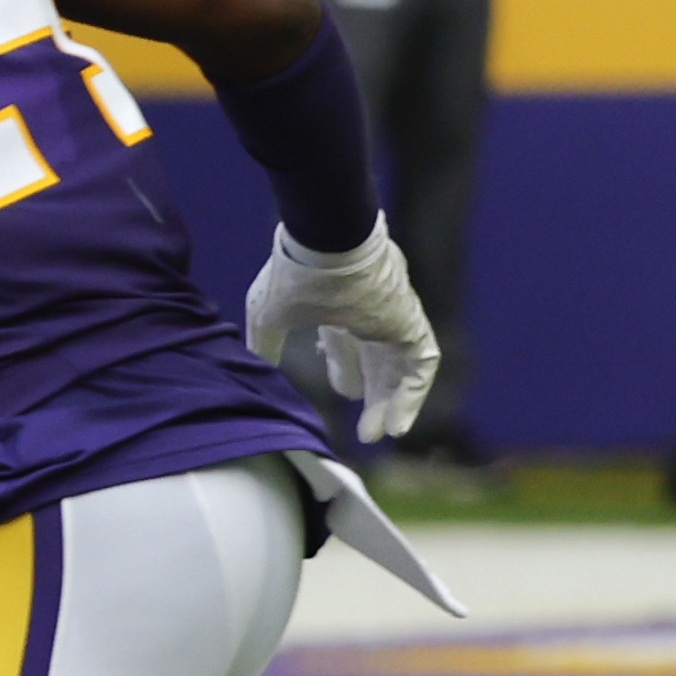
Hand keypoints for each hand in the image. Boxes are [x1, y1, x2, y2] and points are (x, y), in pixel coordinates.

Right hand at [241, 220, 438, 440]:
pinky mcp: (409, 324)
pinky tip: (396, 424)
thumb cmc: (293, 276)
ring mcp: (392, 317)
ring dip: (391, 402)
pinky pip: (420, 366)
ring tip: (380, 433)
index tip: (339, 391)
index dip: (343, 369)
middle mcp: (368, 311)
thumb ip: (266, 345)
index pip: (346, 341)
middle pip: (376, 360)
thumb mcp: (269, 315)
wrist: (326, 243)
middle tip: (366, 430)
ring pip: (399, 367)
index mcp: (337, 304)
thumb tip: (256, 370)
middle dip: (371, 394)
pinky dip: (411, 397)